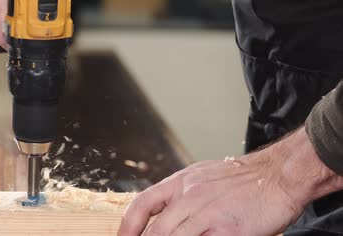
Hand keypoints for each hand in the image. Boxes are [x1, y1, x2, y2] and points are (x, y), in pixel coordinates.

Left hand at [118, 128, 342, 235]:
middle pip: (157, 230)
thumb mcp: (201, 177)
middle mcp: (189, 196)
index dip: (128, 227)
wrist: (277, 176)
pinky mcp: (228, 231)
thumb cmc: (241, 179)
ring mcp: (208, 214)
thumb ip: (180, 195)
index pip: (142, 204)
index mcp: (180, 182)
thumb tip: (161, 215)